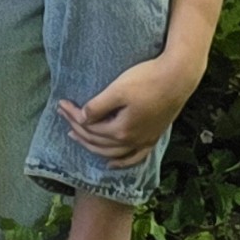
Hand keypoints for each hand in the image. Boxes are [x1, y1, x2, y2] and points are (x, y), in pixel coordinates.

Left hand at [57, 48, 204, 165]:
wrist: (178, 77)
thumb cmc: (147, 79)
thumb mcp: (118, 89)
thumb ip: (98, 106)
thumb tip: (82, 119)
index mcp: (120, 130)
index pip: (89, 127)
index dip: (73, 116)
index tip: (61, 104)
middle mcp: (132, 141)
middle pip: (98, 141)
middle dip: (78, 129)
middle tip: (63, 115)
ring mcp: (144, 140)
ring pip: (113, 152)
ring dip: (93, 146)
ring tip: (78, 136)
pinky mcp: (154, 136)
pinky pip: (135, 156)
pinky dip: (121, 161)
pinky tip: (112, 162)